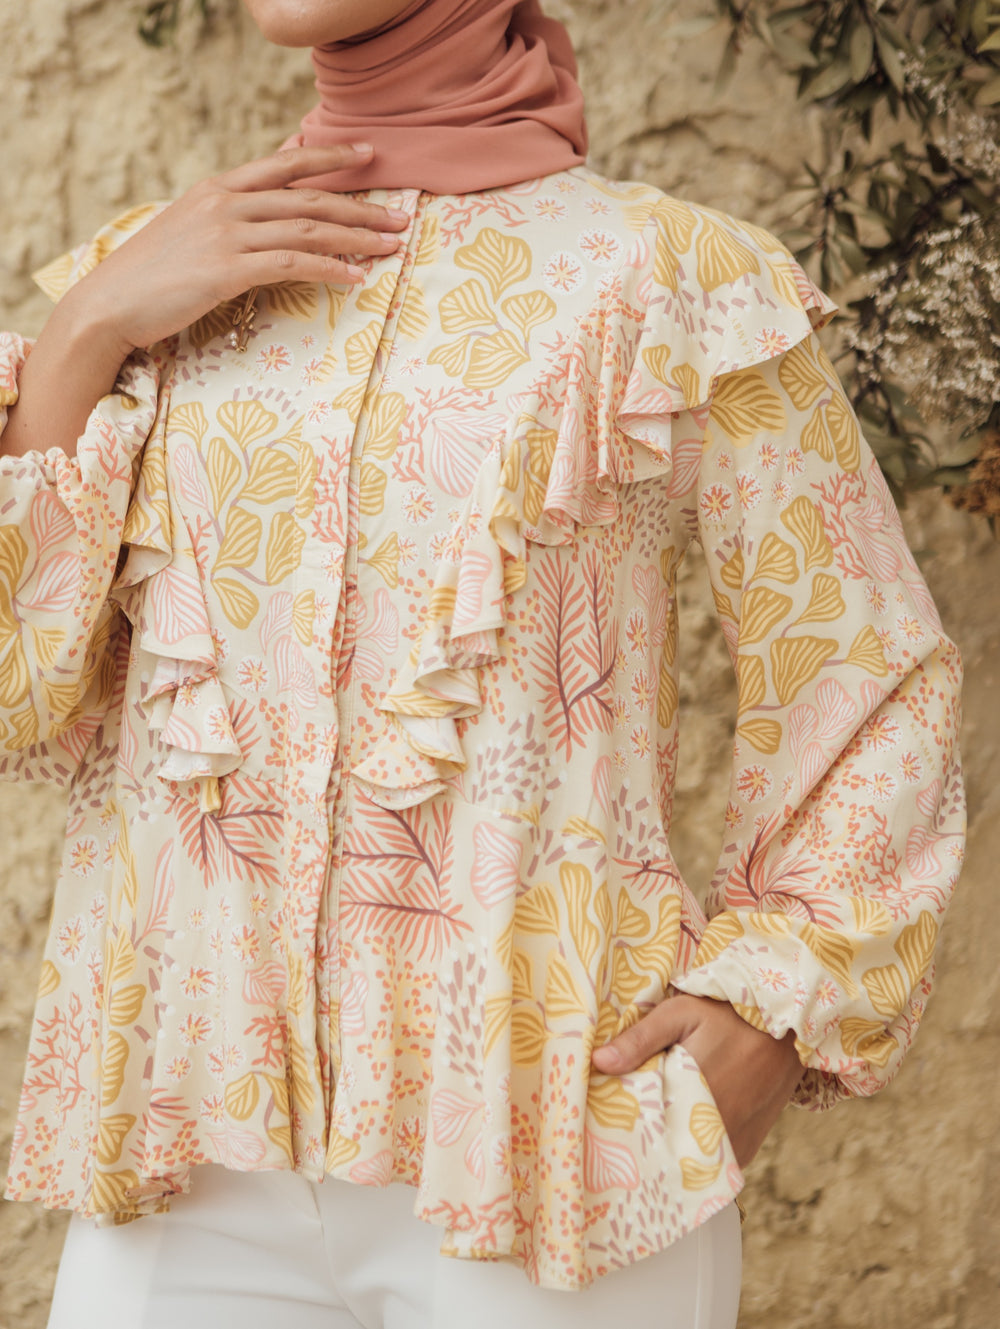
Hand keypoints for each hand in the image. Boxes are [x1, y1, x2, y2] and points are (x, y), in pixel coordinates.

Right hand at [80, 143, 407, 353]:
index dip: (331, 158)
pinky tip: (356, 276)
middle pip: (308, 198)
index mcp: (218, 189)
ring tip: (390, 247)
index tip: (370, 155)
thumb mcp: (191, 230)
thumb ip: (230, 212)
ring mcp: (226, 234)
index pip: (286, 164)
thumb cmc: (152, 276)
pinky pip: (291, 264)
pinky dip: (329, 268)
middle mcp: (225, 203)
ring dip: (355, 239)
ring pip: (306, 228)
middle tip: (399, 219)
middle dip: (360, 208)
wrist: (110, 304)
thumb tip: (264, 208)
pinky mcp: (227, 270)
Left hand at [591, 993, 802, 1166]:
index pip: (647, 1129)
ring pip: (691, 1163)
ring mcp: (735, 1143)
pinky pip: (714, 1165)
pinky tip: (680, 1139)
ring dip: (672, 1153)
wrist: (789, 1027)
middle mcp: (718, 1127)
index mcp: (694, 1093)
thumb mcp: (681, 1013)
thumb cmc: (729, 1015)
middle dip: (645, 1144)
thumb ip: (641, 1039)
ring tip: (649, 1136)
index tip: (605, 1126)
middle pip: (667, 1151)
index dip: (624, 1129)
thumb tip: (599, 1062)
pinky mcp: (748, 1148)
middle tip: (622, 1133)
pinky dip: (697, 1157)